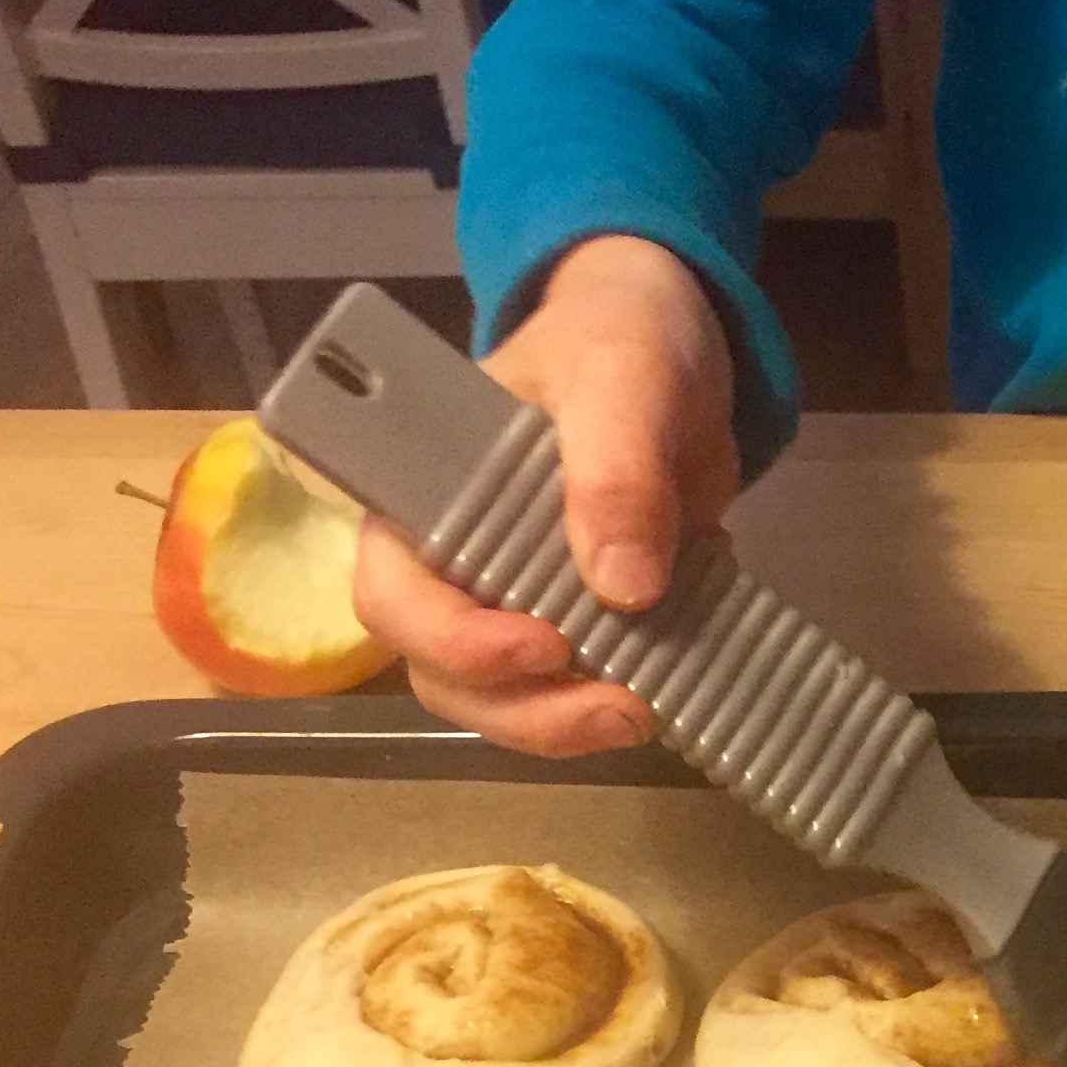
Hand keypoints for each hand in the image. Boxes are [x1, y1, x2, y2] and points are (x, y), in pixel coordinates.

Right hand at [353, 235, 739, 755]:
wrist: (675, 349)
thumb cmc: (620, 340)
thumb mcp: (624, 377)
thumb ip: (615, 467)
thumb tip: (622, 588)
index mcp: (423, 492)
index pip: (391, 589)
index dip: (448, 638)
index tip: (542, 644)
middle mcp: (451, 560)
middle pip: (442, 671)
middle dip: (524, 709)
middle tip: (622, 706)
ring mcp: (511, 600)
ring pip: (503, 702)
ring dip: (567, 726)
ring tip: (649, 710)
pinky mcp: (577, 625)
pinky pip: (573, 693)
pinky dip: (616, 704)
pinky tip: (675, 677)